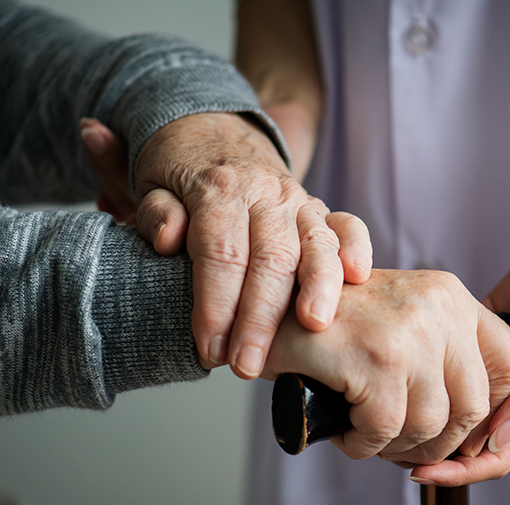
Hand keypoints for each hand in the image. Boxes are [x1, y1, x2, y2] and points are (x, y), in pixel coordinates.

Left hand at [81, 114, 372, 378]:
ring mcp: (298, 201)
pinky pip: (347, 225)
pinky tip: (358, 277)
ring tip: (314, 326)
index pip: (220, 253)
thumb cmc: (181, 171)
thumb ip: (157, 213)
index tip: (209, 349)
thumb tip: (170, 240)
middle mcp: (265, 194)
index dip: (215, 305)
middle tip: (247, 365)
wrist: (215, 133)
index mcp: (219, 189)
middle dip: (260, 317)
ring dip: (317, 287)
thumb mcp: (152, 184)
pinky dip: (356, 248)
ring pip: (315, 244)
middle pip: (270, 258)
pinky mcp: (320, 210)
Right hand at [263, 269, 509, 463]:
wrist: (267, 307)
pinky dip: (363, 445)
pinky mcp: (374, 359)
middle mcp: (437, 307)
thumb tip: (481, 424)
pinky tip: (346, 432)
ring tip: (367, 435)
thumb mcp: (400, 319)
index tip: (458, 429)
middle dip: (438, 441)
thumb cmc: (332, 324)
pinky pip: (384, 430)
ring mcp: (408, 332)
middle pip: (473, 406)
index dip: (492, 409)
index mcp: (450, 295)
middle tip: (402, 445)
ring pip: (430, 424)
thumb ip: (444, 352)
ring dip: (395, 445)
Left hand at [411, 212, 509, 485]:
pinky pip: (456, 352)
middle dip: (434, 446)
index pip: (495, 454)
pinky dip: (434, 362)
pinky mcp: (488, 326)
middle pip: (470, 432)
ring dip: (431, 406)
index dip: (458, 472)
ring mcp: (500, 357)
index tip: (416, 474)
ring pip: (458, 396)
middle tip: (389, 444)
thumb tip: (495, 442)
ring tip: (391, 407)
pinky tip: (407, 361)